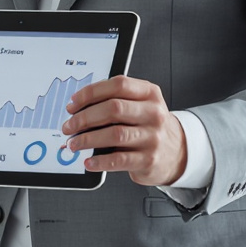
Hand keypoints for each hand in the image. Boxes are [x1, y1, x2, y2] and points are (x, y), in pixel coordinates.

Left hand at [62, 76, 187, 187]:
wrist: (176, 152)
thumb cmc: (149, 126)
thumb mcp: (140, 105)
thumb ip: (114, 101)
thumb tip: (77, 109)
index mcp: (149, 94)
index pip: (118, 85)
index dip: (91, 93)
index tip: (73, 103)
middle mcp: (153, 113)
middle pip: (114, 108)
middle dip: (85, 117)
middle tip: (69, 126)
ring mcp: (153, 137)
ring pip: (115, 134)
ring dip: (88, 139)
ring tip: (74, 143)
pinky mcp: (149, 159)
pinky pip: (119, 160)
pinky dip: (100, 161)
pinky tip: (89, 161)